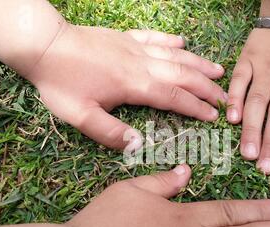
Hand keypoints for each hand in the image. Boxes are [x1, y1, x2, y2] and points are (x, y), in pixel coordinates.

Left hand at [27, 24, 226, 150]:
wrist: (45, 45)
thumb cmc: (61, 83)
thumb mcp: (80, 116)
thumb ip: (110, 133)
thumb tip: (138, 145)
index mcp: (134, 84)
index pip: (174, 96)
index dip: (196, 107)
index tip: (213, 115)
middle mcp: (141, 63)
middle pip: (182, 74)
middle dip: (206, 87)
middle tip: (224, 97)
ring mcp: (135, 47)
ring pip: (175, 55)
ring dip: (198, 63)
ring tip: (218, 71)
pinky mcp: (126, 37)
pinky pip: (155, 37)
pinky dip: (171, 40)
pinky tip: (183, 41)